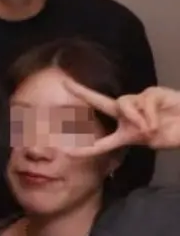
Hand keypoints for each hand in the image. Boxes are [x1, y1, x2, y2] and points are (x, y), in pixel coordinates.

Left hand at [64, 80, 179, 155]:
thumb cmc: (169, 132)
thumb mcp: (146, 139)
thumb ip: (132, 135)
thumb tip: (134, 125)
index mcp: (124, 128)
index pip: (101, 139)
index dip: (85, 147)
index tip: (66, 152)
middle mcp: (127, 112)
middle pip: (101, 101)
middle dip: (82, 92)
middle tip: (65, 83)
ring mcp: (139, 100)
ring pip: (123, 105)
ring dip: (136, 119)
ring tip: (150, 129)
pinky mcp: (152, 93)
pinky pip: (144, 104)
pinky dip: (149, 116)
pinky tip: (158, 121)